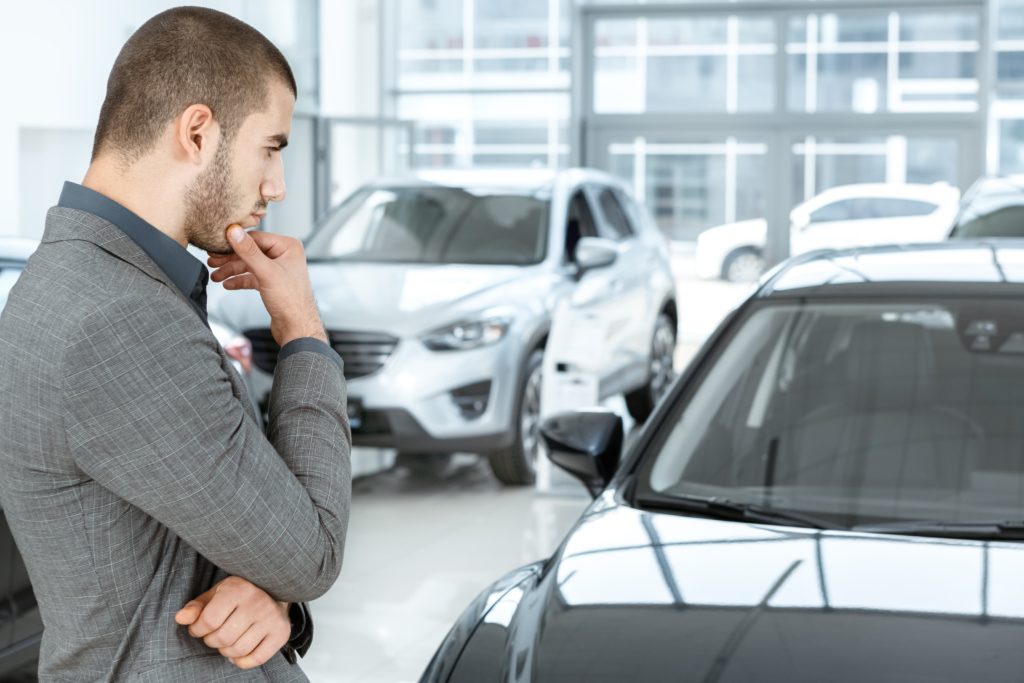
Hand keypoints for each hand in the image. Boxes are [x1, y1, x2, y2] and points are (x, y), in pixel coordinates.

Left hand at [174, 575, 291, 669]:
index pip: (209, 620)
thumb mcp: (216, 595)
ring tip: (226, 641)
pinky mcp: (281, 632)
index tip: (198, 628)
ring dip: (226, 651)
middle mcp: (257, 602)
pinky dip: (242, 661)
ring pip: (238, 650)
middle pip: (223, 637)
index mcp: (238, 589)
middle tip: (213, 635)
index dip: (197, 629)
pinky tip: (238, 651)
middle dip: (211, 641)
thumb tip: (180, 618)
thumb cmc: (239, 595)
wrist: (275, 592)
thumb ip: (197, 607)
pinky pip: (256, 659)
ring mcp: (271, 618)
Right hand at [207, 225, 326, 346]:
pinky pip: (252, 277)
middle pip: (251, 251)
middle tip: (212, 261)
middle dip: (230, 258)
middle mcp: (284, 255)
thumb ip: (248, 251)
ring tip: (216, 276)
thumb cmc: (291, 301)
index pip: (256, 238)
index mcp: (288, 247)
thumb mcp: (266, 272)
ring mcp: (278, 269)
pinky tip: (228, 284)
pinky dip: (240, 280)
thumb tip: (234, 232)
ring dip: (232, 270)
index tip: (216, 245)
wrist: (296, 327)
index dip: (235, 242)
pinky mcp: (272, 282)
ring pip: (249, 265)